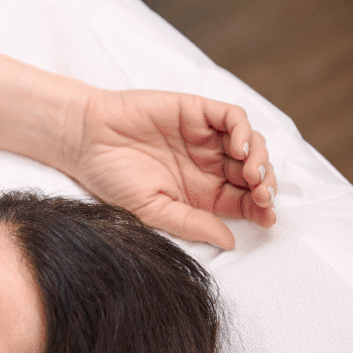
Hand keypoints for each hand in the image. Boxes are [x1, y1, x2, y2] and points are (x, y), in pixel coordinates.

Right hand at [60, 89, 277, 248]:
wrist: (84, 139)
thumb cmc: (111, 177)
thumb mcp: (152, 210)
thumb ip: (191, 224)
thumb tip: (231, 241)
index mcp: (200, 192)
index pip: (244, 201)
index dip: (261, 209)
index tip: (268, 218)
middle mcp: (207, 164)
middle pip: (255, 173)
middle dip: (266, 186)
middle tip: (261, 195)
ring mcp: (205, 137)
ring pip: (252, 144)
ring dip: (261, 159)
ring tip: (252, 174)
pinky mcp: (197, 111)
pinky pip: (233, 118)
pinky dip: (244, 131)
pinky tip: (238, 148)